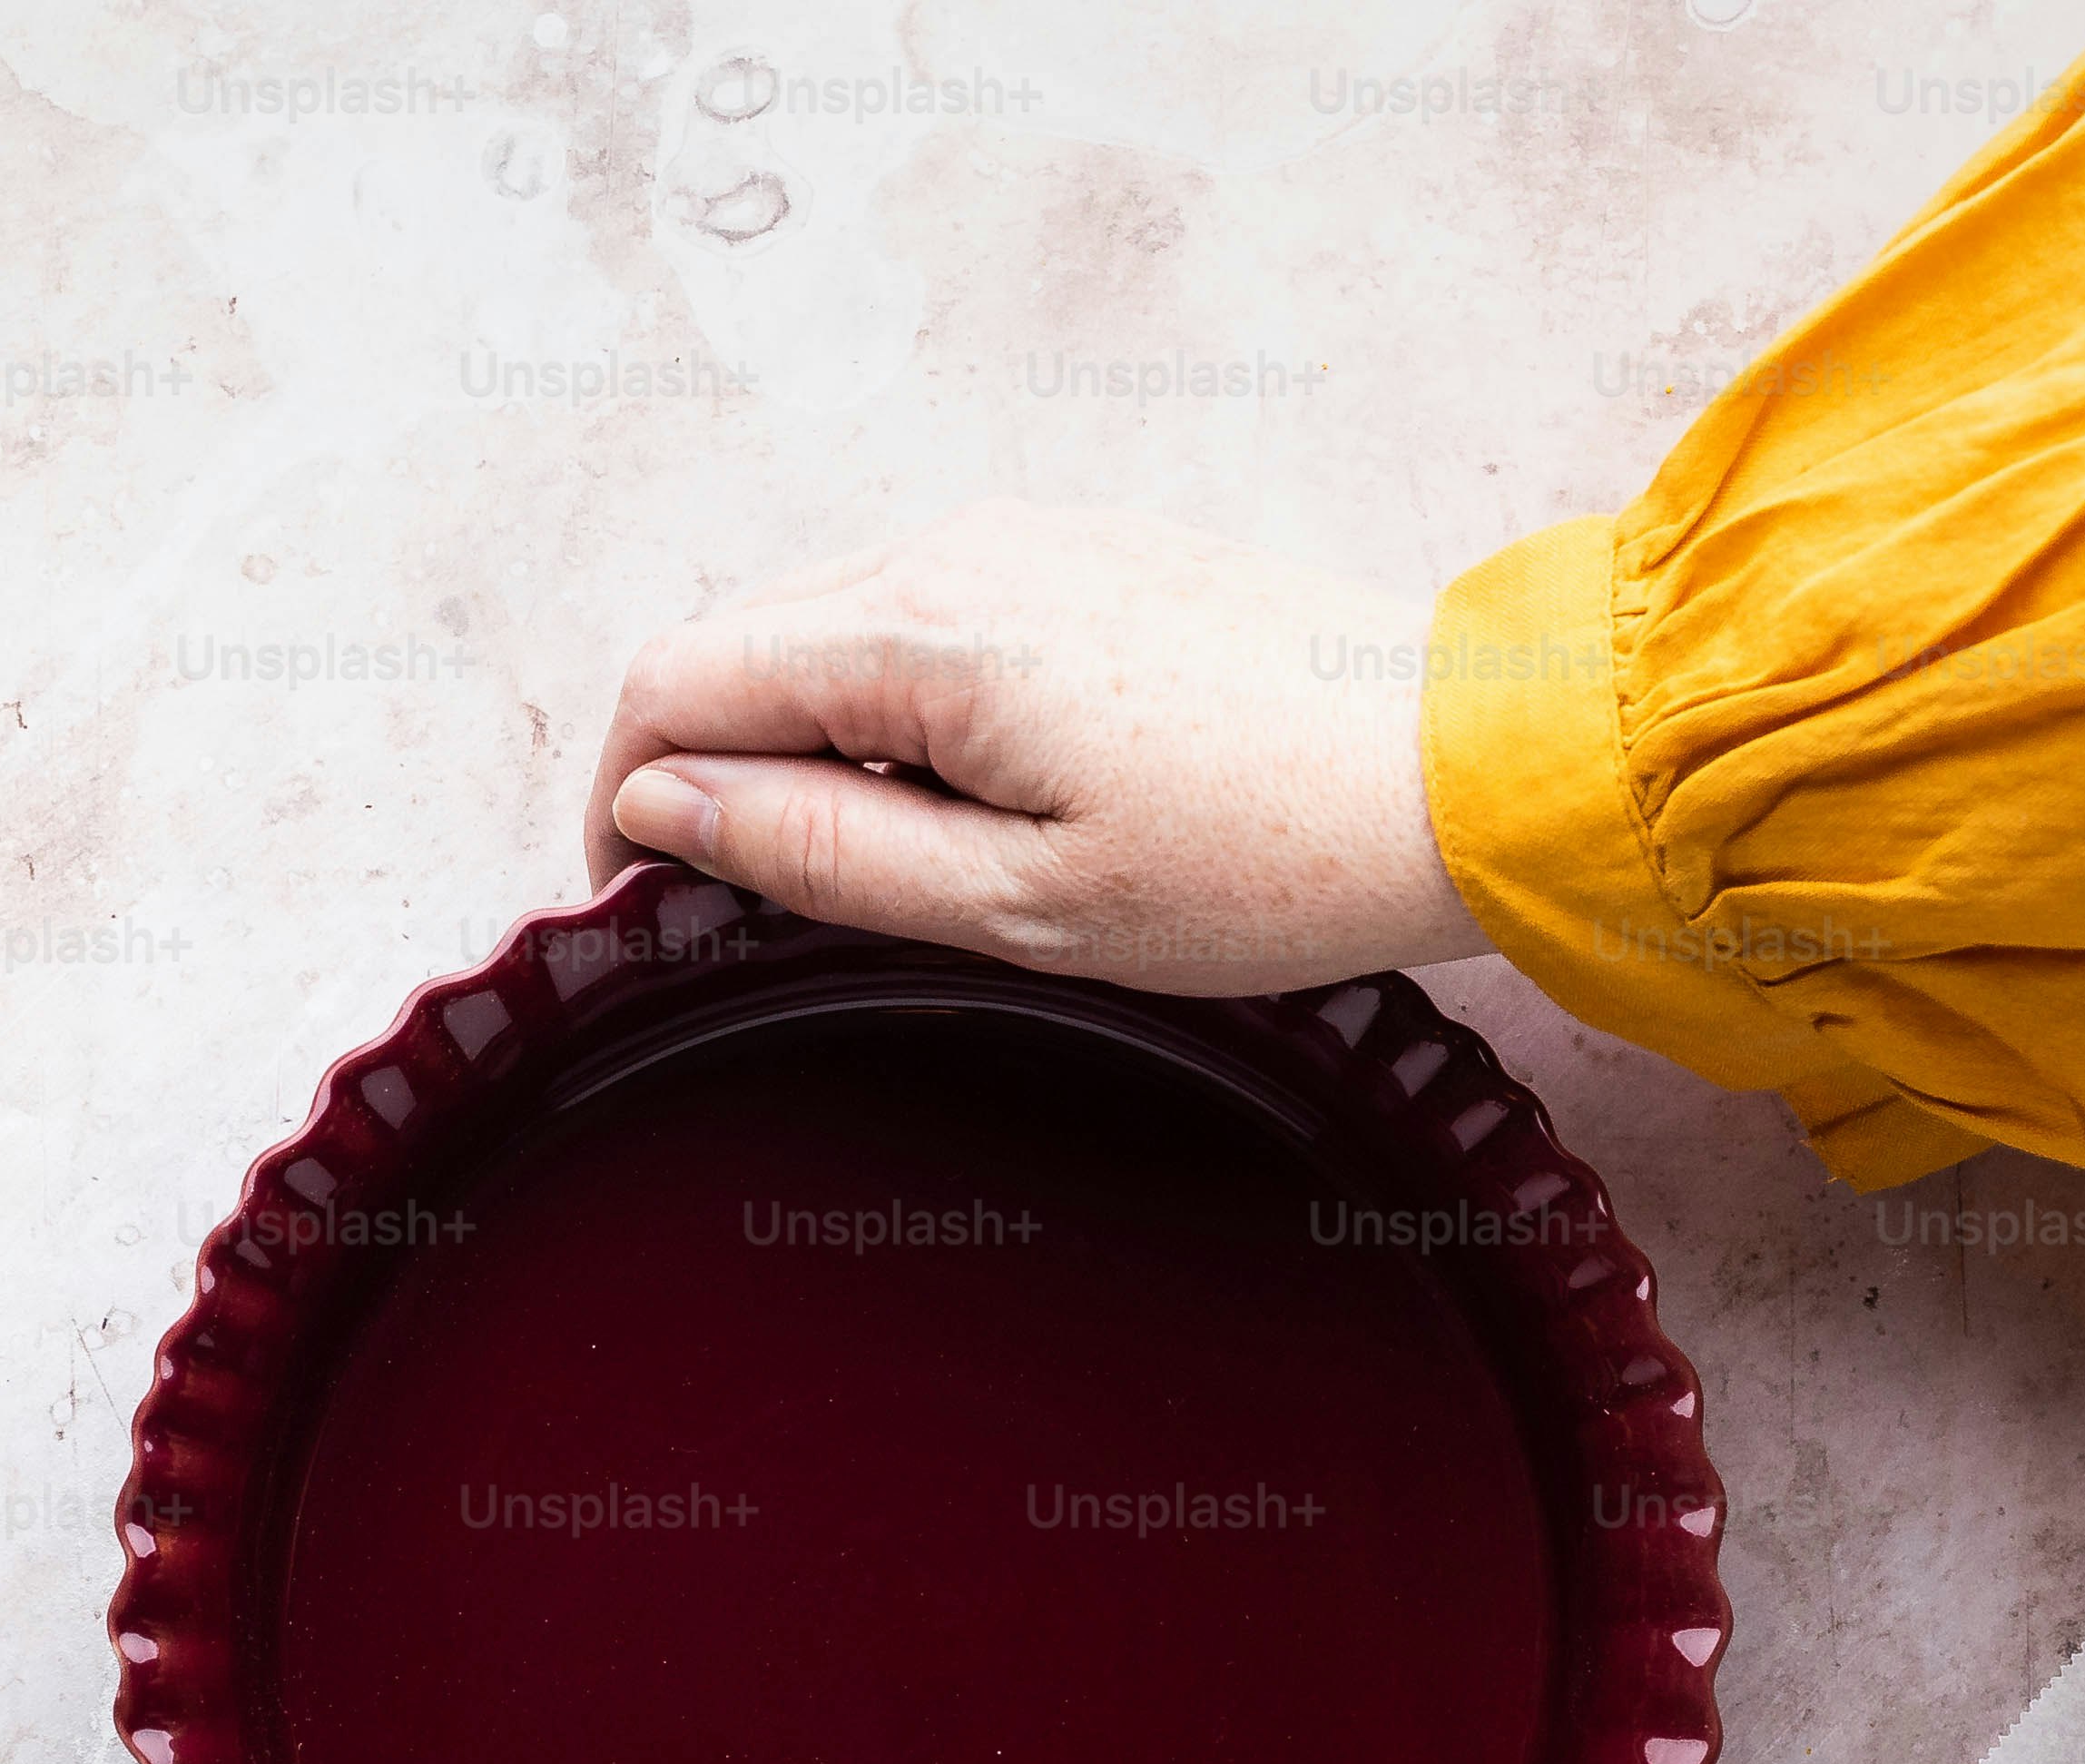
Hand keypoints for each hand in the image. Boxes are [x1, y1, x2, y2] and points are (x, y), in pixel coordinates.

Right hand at [579, 503, 1485, 995]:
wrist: (1463, 767)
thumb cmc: (1268, 855)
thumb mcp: (1018, 906)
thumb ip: (821, 853)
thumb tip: (665, 808)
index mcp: (925, 634)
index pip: (675, 682)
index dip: (621, 799)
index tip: (641, 905)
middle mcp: (955, 548)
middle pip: (735, 641)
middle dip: (699, 767)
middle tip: (741, 906)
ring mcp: (1023, 536)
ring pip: (825, 627)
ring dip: (797, 739)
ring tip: (869, 870)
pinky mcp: (1084, 554)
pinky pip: (923, 615)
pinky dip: (887, 706)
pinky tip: (963, 801)